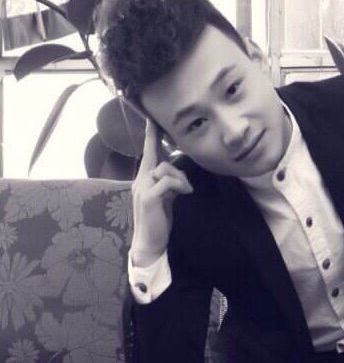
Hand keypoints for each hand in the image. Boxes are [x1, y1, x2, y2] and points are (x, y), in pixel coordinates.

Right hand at [130, 119, 192, 264]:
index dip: (150, 136)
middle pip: (156, 157)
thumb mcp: (167, 198)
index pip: (147, 153)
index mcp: (143, 179)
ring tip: (185, 191)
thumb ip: (169, 184)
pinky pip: (167, 180)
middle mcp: (139, 180)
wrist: (149, 243)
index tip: (151, 119)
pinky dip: (179, 185)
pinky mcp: (147, 197)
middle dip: (169, 160)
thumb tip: (180, 175)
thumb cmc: (159, 220)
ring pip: (164, 168)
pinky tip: (185, 193)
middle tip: (177, 171)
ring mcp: (141, 188)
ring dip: (180, 178)